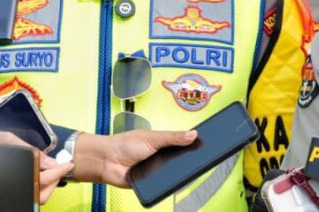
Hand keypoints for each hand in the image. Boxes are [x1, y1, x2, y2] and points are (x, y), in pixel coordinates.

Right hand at [0, 131, 70, 204]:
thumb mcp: (4, 140)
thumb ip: (30, 152)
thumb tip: (51, 162)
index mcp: (5, 179)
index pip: (40, 182)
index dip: (57, 172)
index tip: (67, 163)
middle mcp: (1, 194)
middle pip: (38, 196)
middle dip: (53, 181)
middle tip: (60, 166)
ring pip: (30, 198)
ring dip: (44, 184)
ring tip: (48, 168)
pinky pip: (19, 195)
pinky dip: (31, 185)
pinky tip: (34, 172)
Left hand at [74, 129, 197, 187]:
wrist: (106, 161)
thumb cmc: (124, 144)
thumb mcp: (152, 138)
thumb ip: (173, 137)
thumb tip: (193, 134)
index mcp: (165, 143)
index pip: (185, 143)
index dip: (197, 143)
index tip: (212, 141)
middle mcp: (163, 157)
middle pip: (184, 159)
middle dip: (193, 158)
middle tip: (207, 156)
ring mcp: (158, 171)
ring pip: (176, 173)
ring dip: (181, 171)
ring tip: (192, 167)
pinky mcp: (153, 184)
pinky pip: (164, 185)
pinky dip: (169, 183)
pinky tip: (174, 179)